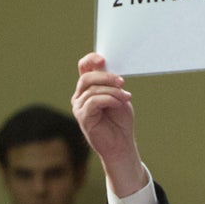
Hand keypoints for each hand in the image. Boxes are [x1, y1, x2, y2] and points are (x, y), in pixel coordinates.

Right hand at [72, 52, 145, 195]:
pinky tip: (120, 103)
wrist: (121, 144)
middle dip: (106, 77)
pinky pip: (94, 101)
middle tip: (122, 82)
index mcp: (88, 89)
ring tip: (125, 97)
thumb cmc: (120, 122)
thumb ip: (111, 83)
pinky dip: (109, 99)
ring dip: (112, 91)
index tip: (103, 59)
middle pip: (87, 77)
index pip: (83, 68)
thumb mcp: (118, 96)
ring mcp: (79, 107)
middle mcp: (80, 96)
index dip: (91, 59)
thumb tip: (108, 69)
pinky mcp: (82, 116)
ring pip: (92, 89)